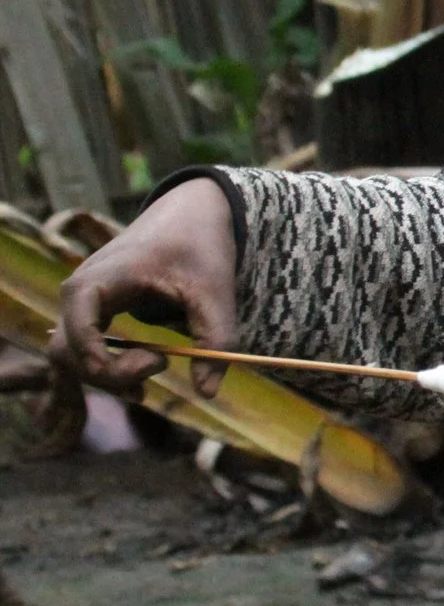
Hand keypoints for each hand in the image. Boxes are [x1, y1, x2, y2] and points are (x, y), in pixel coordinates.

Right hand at [46, 177, 238, 396]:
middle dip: (109, 373)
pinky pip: (84, 350)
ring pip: (71, 357)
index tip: (158, 362)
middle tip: (162, 363)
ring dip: (107, 376)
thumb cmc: (199, 246)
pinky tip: (143, 378)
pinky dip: (107, 368)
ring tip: (156, 368)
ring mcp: (80, 304)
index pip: (75, 336)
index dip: (106, 364)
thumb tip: (207, 392)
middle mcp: (77, 294)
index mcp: (95, 282)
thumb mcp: (215, 291)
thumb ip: (216, 338)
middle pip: (66, 354)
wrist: (191, 213)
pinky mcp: (92, 312)